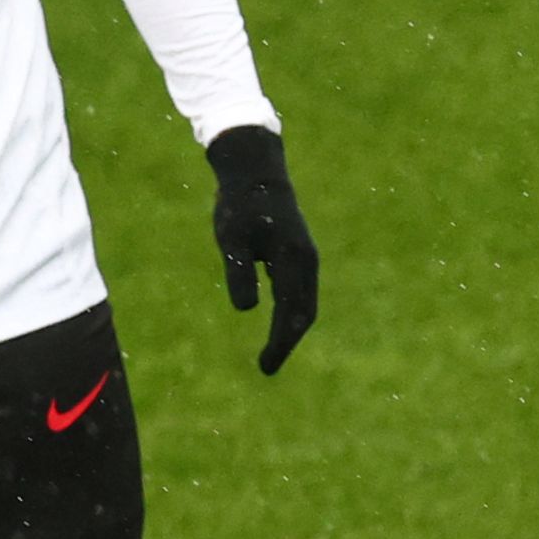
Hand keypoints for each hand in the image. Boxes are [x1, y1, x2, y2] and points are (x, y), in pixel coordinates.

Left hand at [204, 126, 318, 373]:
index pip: (291, 313)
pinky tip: (276, 322)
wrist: (255, 171)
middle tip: (266, 367)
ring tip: (271, 352)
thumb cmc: (240, 204)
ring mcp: (304, 257)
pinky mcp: (297, 254)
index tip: (265, 366)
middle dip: (287, 342)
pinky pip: (299, 291)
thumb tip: (247, 311)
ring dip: (290, 329)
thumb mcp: (232, 239)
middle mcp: (306, 261)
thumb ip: (239, 272)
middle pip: (304, 313)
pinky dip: (290, 312)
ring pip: (304, 303)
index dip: (279, 343)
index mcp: (295, 260)